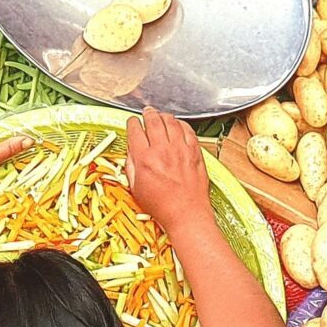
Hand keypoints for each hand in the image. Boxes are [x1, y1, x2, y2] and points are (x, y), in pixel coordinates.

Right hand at [124, 109, 211, 224]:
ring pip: (171, 122)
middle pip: (153, 121)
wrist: (186, 214)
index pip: (135, 131)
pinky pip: (188, 130)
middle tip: (147, 112)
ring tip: (161, 116)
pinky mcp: (195, 152)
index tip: (132, 123)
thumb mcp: (136, 188)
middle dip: (148, 114)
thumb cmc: (162, 206)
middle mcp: (162, 150)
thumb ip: (132, 166)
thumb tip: (131, 152)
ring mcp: (180, 150)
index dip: (132, 124)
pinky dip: (181, 124)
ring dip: (164, 116)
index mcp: (144, 159)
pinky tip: (178, 125)